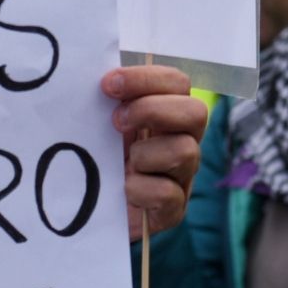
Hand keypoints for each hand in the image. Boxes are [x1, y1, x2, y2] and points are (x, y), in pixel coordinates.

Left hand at [105, 66, 208, 240]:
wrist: (91, 214)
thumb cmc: (98, 160)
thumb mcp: (101, 125)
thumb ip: (106, 99)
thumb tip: (96, 72)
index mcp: (167, 113)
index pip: (177, 82)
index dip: (146, 79)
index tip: (107, 85)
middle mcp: (182, 140)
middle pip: (196, 111)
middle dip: (152, 110)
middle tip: (116, 122)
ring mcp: (182, 176)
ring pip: (186, 151)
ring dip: (145, 153)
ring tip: (122, 163)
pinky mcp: (173, 210)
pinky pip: (167, 193)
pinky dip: (140, 189)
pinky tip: (123, 190)